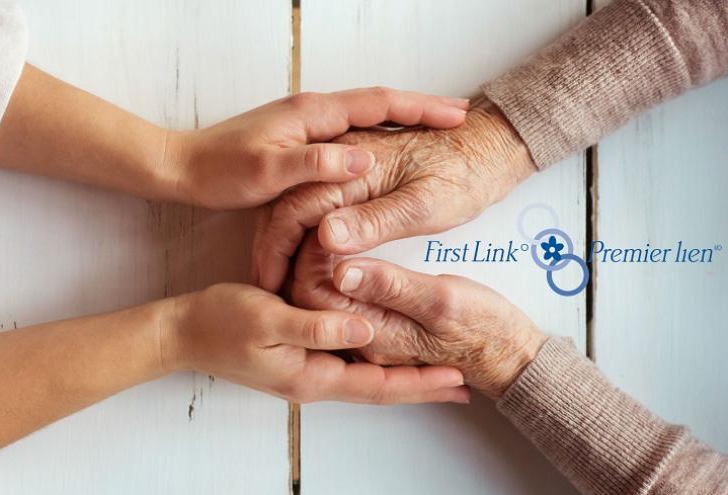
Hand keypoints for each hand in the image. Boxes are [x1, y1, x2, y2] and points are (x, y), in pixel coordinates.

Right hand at [163, 283, 469, 403]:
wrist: (183, 331)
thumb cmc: (221, 322)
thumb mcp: (270, 318)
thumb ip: (317, 326)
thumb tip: (365, 329)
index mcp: (311, 375)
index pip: (378, 385)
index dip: (419, 384)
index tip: (457, 380)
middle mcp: (314, 379)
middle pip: (379, 387)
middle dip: (421, 387)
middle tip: (461, 382)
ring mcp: (306, 370)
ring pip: (366, 377)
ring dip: (402, 375)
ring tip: (436, 370)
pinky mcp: (299, 357)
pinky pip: (349, 364)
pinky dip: (376, 361)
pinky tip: (387, 349)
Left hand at [167, 88, 468, 208]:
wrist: (182, 168)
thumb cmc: (220, 171)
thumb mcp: (267, 173)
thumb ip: (315, 165)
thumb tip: (362, 161)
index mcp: (312, 114)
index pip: (379, 102)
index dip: (420, 108)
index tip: (457, 114)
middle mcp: (313, 112)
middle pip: (379, 102)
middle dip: (421, 108)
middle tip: (459, 116)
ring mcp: (306, 124)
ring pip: (367, 116)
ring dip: (402, 118)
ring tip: (436, 127)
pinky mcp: (298, 139)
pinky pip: (351, 130)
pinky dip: (378, 133)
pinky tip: (388, 147)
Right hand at [253, 96, 536, 291]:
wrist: (489, 145)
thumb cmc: (464, 175)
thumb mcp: (424, 205)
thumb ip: (375, 221)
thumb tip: (324, 238)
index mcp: (352, 165)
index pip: (295, 207)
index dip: (277, 247)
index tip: (271, 282)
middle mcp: (340, 160)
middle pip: (287, 205)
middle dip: (273, 248)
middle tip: (268, 289)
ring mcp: (344, 166)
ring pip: (297, 205)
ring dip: (284, 241)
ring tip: (279, 281)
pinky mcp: (354, 176)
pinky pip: (316, 204)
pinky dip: (304, 233)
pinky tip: (305, 259)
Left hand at [289, 231, 545, 398]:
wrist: (508, 353)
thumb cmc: (483, 327)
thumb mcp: (443, 299)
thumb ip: (391, 285)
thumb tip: (341, 269)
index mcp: (369, 333)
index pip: (311, 294)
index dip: (310, 254)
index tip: (327, 223)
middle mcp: (359, 338)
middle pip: (309, 295)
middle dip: (309, 254)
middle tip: (325, 217)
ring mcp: (367, 332)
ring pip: (324, 293)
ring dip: (323, 259)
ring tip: (334, 224)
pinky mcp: (378, 323)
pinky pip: (343, 296)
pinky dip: (339, 267)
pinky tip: (348, 243)